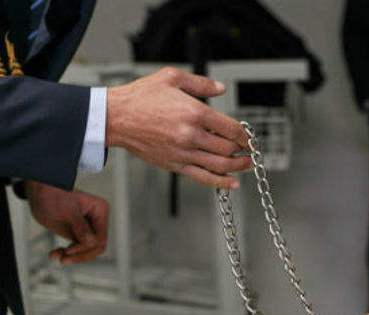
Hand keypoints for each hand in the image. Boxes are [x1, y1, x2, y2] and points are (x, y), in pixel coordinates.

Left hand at [24, 182, 108, 264]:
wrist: (39, 194)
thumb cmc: (54, 194)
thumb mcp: (67, 209)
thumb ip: (80, 226)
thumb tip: (91, 242)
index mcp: (99, 211)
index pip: (100, 237)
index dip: (86, 246)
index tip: (70, 250)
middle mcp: (97, 221)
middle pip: (96, 247)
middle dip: (81, 255)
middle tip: (65, 259)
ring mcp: (88, 229)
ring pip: (88, 251)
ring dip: (73, 257)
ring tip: (59, 257)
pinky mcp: (78, 235)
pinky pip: (77, 250)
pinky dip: (66, 254)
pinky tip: (55, 254)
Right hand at [106, 67, 252, 189]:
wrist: (117, 117)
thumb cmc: (141, 96)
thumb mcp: (171, 78)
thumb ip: (200, 83)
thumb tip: (221, 88)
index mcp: (194, 112)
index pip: (231, 129)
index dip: (246, 136)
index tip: (251, 138)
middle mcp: (191, 135)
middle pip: (228, 148)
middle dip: (244, 150)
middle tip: (252, 150)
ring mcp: (183, 152)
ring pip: (220, 165)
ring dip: (239, 166)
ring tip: (248, 164)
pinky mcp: (175, 164)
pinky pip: (203, 177)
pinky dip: (221, 183)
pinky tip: (233, 183)